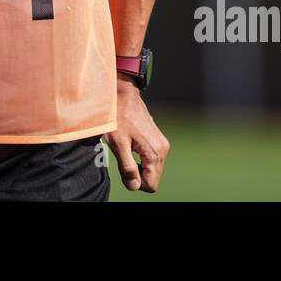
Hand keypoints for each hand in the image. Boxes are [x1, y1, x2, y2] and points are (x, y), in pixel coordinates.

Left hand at [105, 76, 169, 192]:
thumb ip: (127, 168)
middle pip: (153, 177)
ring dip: (139, 165)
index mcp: (154, 153)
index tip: (124, 167)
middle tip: (123, 157)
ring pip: (153, 168)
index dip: (136, 182)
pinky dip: (141, 158)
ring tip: (126, 149)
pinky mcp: (158, 139)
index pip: (151, 185)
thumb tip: (134, 185)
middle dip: (138, 174)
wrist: (123, 95)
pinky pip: (152, 158)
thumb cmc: (118, 118)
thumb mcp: (118, 144)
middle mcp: (163, 149)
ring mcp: (162, 143)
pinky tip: (131, 144)